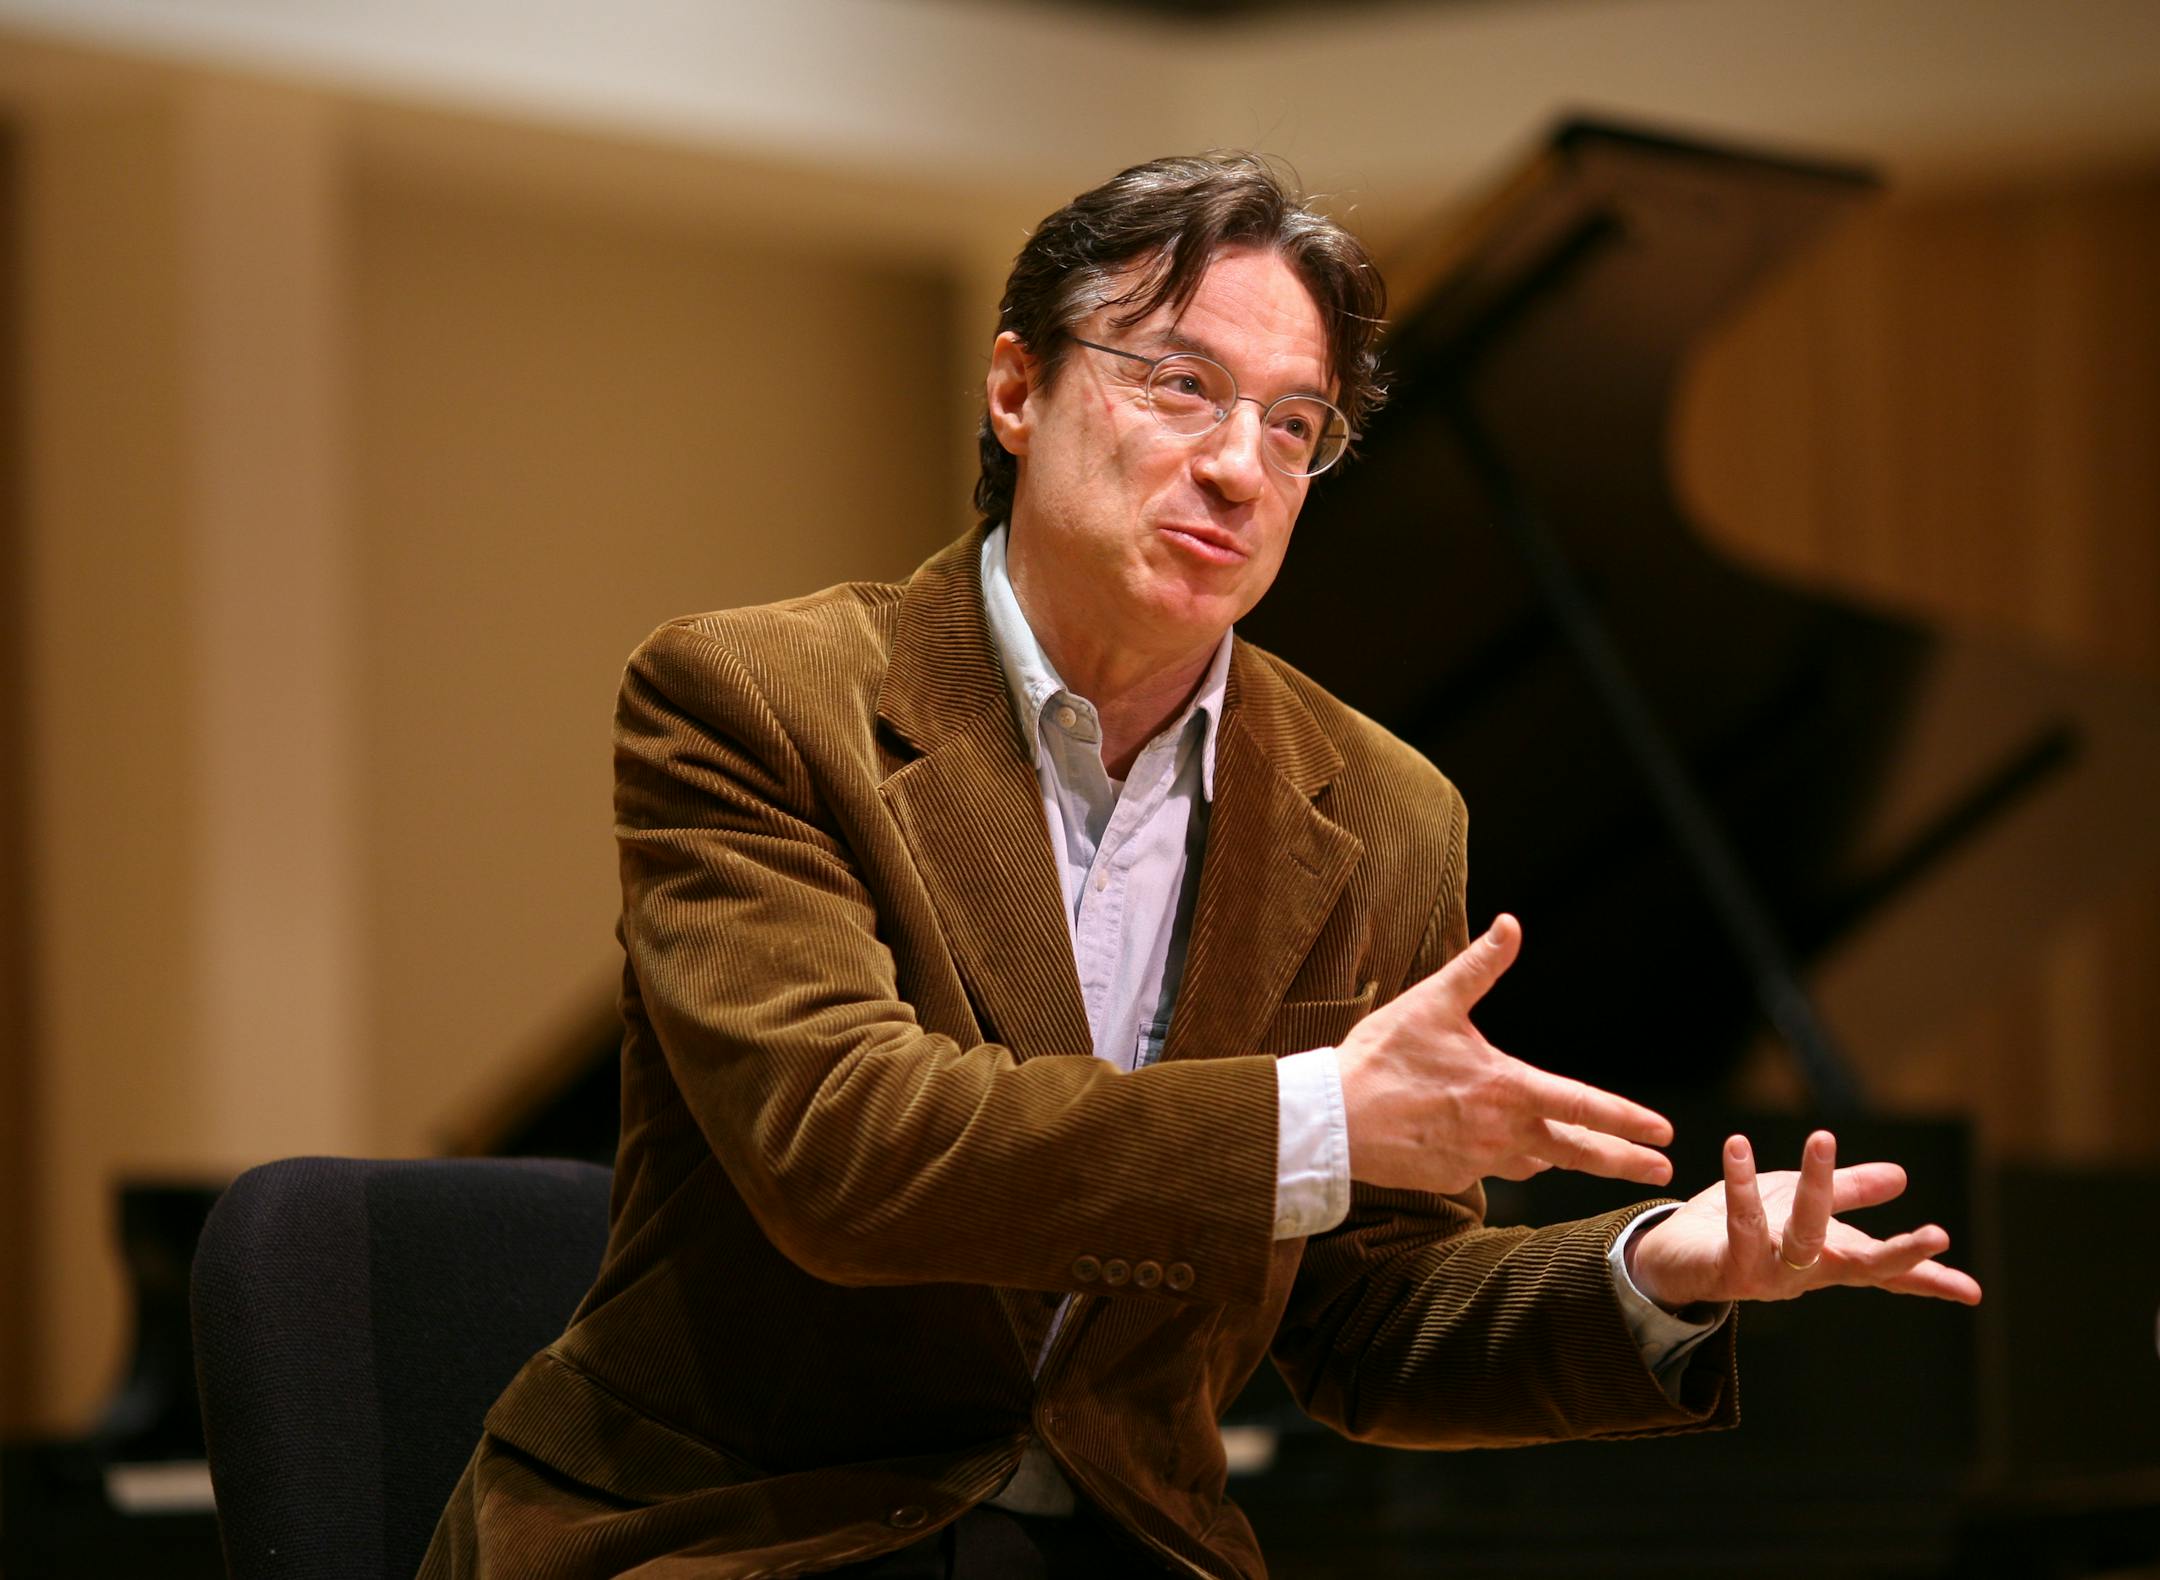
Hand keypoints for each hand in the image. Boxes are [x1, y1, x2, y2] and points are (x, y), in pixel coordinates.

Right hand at [1337, 914, 1674, 1195]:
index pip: (1583, 1106)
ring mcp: (1478, 1161)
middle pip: (1578, 1153)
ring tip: (1577, 1155)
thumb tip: (1511, 925)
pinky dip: (1501, 1158)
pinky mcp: (1451, 1178)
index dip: (1628, 1119)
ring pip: (1533, 1162)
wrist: (1332, 1120)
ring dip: (1558, 1158)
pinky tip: (1495, 1148)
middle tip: (1660, 1170)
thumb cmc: (1381, 1057)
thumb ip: (1480, 965)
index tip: (1663, 1132)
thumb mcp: (1433, 1001)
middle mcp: (1502, 1132)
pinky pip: (1489, 1169)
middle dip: (1623, 1162)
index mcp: (1507, 1088)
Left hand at [1628, 1130, 1984, 1310]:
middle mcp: (1805, 1273)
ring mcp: (1768, 1275)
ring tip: (1823, 1136)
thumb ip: (1850, 1193)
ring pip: (1801, 1234)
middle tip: (1936, 1236)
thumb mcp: (1801, 1204)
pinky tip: (1738, 1146)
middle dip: (1899, 1253)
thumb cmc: (1748, 1230)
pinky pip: (1740, 1220)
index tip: (1973, 1291)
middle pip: (1859, 1264)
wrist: (1677, 1261)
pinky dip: (1739, 1182)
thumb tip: (1903, 1176)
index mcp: (1829, 1258)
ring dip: (1813, 1185)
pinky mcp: (1728, 1266)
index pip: (1885, 1270)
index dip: (1928, 1280)